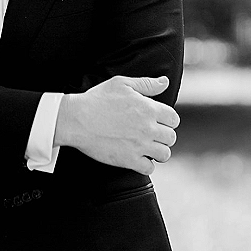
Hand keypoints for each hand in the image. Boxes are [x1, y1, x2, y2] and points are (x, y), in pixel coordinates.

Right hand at [54, 76, 179, 174]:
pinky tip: (137, 156)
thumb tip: (165, 81)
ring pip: (164, 154)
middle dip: (163, 135)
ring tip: (146, 146)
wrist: (76, 119)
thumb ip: (146, 84)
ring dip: (157, 151)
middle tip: (150, 133)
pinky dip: (145, 164)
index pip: (173, 118)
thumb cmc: (97, 99)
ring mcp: (139, 145)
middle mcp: (147, 128)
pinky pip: (149, 168)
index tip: (158, 120)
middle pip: (171, 137)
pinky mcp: (129, 160)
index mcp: (147, 108)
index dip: (167, 119)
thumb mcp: (121, 84)